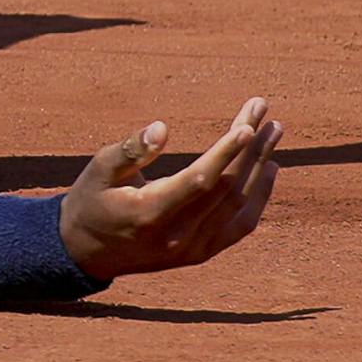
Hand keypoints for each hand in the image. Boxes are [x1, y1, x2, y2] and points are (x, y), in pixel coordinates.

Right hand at [57, 98, 283, 279]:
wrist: (87, 251)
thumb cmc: (92, 199)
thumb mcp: (99, 169)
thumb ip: (130, 149)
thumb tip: (162, 128)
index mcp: (149, 213)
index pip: (199, 181)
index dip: (226, 153)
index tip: (248, 125)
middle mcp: (176, 237)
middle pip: (225, 187)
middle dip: (248, 146)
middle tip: (261, 108)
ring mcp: (192, 249)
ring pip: (238, 204)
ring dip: (259, 165)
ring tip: (274, 129)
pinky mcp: (200, 253)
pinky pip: (240, 225)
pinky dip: (258, 196)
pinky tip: (269, 168)